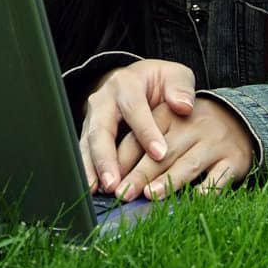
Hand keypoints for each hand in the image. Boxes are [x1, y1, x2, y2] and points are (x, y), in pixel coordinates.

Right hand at [78, 59, 196, 193]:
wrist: (138, 80)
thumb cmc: (160, 82)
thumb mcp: (175, 77)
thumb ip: (180, 88)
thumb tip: (183, 106)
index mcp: (127, 83)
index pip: (135, 108)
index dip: (146, 131)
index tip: (160, 154)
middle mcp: (104, 99)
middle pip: (101, 128)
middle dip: (106, 157)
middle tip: (115, 182)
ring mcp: (93, 116)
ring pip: (88, 142)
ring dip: (93, 167)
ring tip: (100, 190)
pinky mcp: (89, 131)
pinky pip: (85, 151)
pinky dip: (88, 170)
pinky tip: (92, 188)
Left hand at [113, 96, 254, 198]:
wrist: (238, 116)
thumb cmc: (189, 125)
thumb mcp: (166, 120)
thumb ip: (142, 140)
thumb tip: (114, 171)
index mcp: (168, 114)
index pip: (141, 137)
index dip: (122, 159)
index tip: (109, 180)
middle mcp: (192, 126)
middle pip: (162, 153)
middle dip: (140, 174)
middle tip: (123, 193)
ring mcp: (214, 143)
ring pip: (189, 164)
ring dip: (168, 182)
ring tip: (150, 195)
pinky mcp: (234, 159)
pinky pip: (220, 177)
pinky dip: (208, 189)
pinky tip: (195, 200)